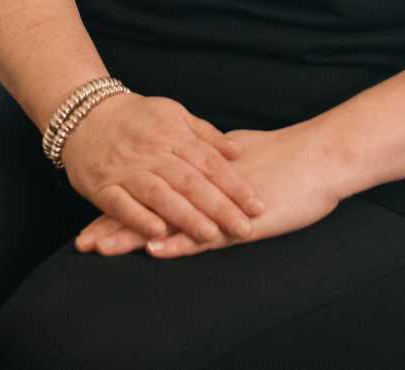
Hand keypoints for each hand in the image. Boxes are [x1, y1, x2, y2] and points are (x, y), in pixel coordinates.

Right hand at [60, 92, 266, 246]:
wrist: (84, 113)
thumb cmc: (136, 117)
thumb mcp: (174, 114)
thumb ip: (205, 135)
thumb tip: (238, 152)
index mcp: (173, 134)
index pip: (210, 162)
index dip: (234, 185)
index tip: (257, 206)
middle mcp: (153, 152)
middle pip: (191, 181)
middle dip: (219, 206)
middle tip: (244, 228)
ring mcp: (127, 169)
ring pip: (160, 194)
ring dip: (186, 216)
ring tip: (210, 235)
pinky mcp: (102, 185)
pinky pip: (122, 204)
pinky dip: (139, 219)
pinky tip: (158, 234)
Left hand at [75, 120, 340, 258]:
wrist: (321, 156)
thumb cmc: (288, 159)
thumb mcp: (242, 155)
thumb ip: (215, 161)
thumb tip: (198, 165)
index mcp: (201, 170)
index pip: (153, 187)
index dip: (122, 202)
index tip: (91, 216)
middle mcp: (202, 185)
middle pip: (151, 205)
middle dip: (115, 224)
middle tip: (83, 241)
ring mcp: (218, 204)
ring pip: (168, 221)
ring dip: (133, 236)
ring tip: (101, 249)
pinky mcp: (239, 222)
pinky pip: (203, 234)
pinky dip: (178, 241)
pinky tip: (153, 248)